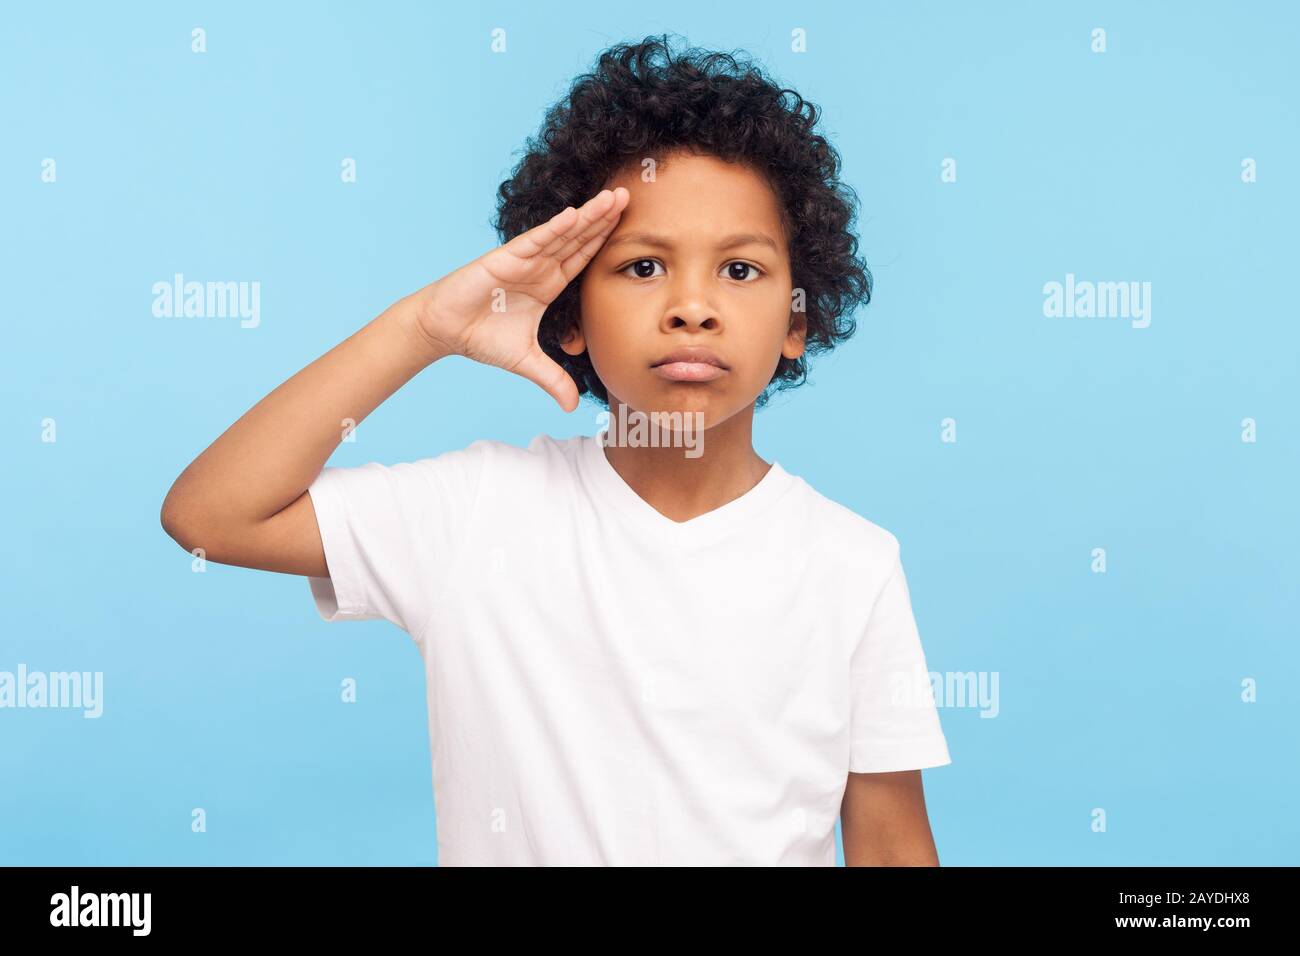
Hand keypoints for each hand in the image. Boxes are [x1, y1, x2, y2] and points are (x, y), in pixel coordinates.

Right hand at [408, 187, 629, 411]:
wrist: (445, 330)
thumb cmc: (481, 337)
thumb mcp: (527, 362)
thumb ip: (552, 380)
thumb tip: (572, 407)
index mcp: (549, 284)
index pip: (584, 258)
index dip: (605, 241)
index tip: (630, 226)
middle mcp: (540, 267)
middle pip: (579, 238)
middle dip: (604, 218)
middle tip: (630, 196)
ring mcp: (524, 260)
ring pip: (562, 234)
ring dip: (587, 216)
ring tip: (612, 197)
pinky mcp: (505, 259)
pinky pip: (535, 242)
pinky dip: (554, 229)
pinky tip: (574, 215)